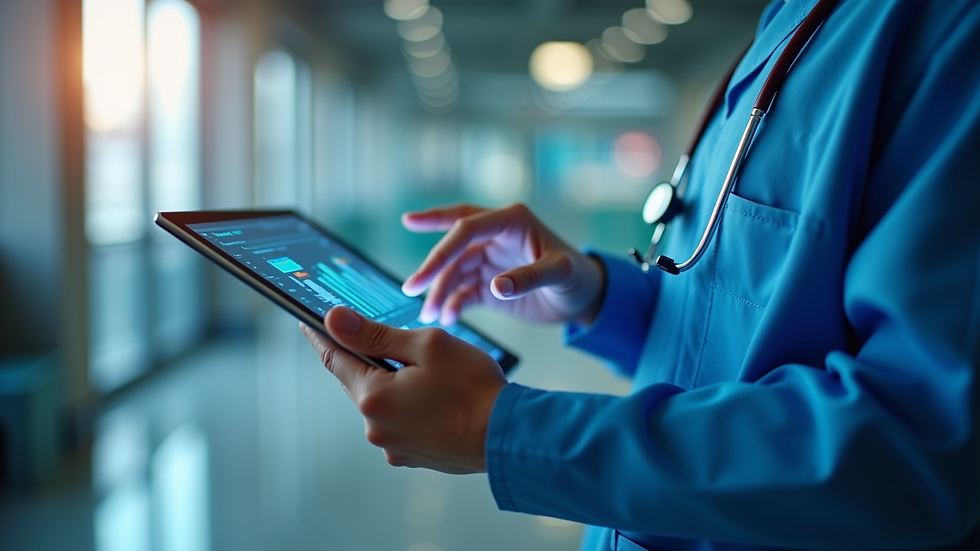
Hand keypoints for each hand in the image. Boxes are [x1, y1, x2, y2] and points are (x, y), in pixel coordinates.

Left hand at [300, 306, 506, 473]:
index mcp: (374, 397)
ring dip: (393, 384)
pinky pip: (399, 423)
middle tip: (385, 340)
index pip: (334, 358)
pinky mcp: (412, 456)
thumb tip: (334, 319)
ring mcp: (393, 446)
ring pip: (381, 402)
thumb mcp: (426, 346)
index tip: (307, 321)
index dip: (320, 336)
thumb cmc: (473, 387)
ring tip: (428, 373)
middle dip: (369, 359)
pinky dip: (408, 406)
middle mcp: (375, 428)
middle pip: (358, 381)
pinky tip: (436, 398)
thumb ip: (376, 334)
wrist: (509, 436)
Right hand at [401, 203, 605, 325]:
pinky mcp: (488, 285)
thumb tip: (496, 286)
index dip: (437, 222)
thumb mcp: (559, 274)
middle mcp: (495, 237)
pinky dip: (452, 304)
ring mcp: (489, 261)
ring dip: (439, 292)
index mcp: (511, 221)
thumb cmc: (577, 277)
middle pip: (454, 246)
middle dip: (432, 265)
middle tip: (411, 286)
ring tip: (429, 314)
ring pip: (454, 273)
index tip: (409, 223)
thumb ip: (529, 278)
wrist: (585, 298)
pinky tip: (447, 318)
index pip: (469, 224)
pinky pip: (462, 292)